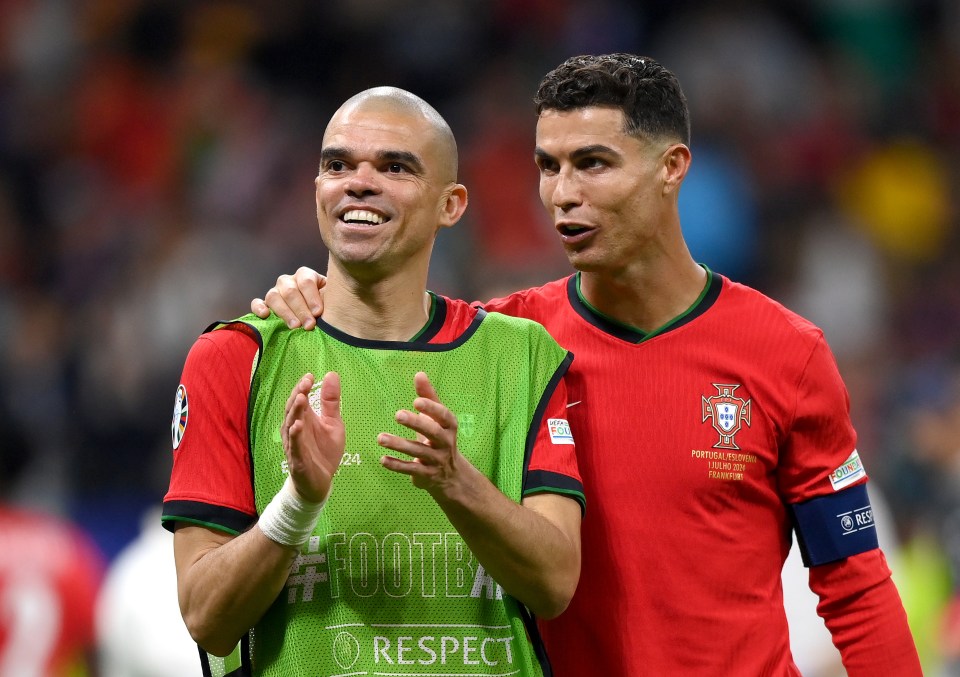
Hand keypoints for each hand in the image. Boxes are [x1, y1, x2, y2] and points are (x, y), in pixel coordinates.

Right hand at [251, 267, 326, 329]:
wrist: (321, 316)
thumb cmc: (328, 307)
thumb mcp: (332, 299)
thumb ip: (331, 298)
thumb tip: (326, 308)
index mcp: (306, 275)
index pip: (306, 281)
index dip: (312, 297)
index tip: (318, 312)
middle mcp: (289, 281)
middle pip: (290, 291)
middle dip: (301, 309)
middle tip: (309, 325)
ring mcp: (276, 291)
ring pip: (274, 296)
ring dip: (285, 312)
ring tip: (295, 327)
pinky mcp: (265, 304)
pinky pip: (257, 302)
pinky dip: (259, 308)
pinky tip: (265, 315)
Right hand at [282, 372, 344, 502]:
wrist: (320, 482)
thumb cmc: (324, 451)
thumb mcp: (333, 423)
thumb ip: (331, 402)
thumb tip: (331, 374)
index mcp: (305, 419)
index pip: (300, 399)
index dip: (303, 387)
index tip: (310, 376)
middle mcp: (296, 429)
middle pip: (293, 409)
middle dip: (298, 395)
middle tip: (306, 383)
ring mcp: (295, 444)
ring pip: (291, 425)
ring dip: (295, 412)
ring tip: (300, 398)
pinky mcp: (297, 459)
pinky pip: (294, 446)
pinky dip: (295, 436)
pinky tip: (298, 426)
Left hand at [378, 372, 478, 499]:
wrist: (451, 475)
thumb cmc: (440, 437)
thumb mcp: (437, 418)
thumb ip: (428, 396)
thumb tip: (419, 374)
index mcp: (449, 426)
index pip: (444, 416)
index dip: (432, 408)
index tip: (417, 401)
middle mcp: (445, 443)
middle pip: (433, 433)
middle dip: (416, 423)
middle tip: (398, 414)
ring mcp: (437, 460)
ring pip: (419, 452)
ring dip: (399, 444)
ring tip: (380, 438)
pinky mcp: (427, 475)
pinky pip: (411, 470)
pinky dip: (397, 465)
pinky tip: (383, 459)